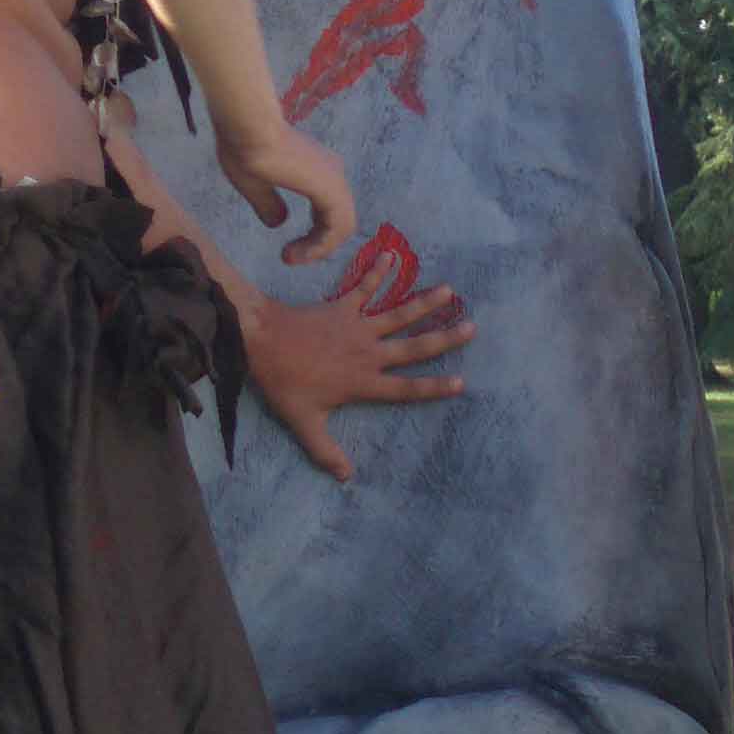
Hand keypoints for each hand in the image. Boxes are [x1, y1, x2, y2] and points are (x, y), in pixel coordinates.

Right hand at [215, 122, 355, 265]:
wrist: (247, 127)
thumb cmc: (246, 147)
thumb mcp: (255, 185)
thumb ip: (269, 204)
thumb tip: (278, 223)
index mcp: (317, 170)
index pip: (328, 212)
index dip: (314, 237)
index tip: (288, 252)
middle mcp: (331, 173)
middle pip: (337, 221)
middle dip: (317, 245)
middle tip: (290, 258)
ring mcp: (334, 180)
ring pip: (342, 226)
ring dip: (319, 249)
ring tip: (291, 258)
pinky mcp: (331, 188)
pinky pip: (339, 227)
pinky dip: (322, 245)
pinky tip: (300, 253)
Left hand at [247, 278, 474, 482]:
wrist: (262, 341)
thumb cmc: (284, 384)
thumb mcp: (304, 424)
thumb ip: (326, 451)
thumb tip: (346, 478)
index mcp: (363, 383)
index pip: (406, 389)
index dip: (434, 388)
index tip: (461, 383)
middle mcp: (368, 353)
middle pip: (413, 348)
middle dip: (444, 339)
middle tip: (471, 328)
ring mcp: (357, 327)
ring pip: (398, 314)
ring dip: (424, 302)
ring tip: (449, 290)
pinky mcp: (343, 307)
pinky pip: (364, 288)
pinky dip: (378, 271)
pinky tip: (391, 255)